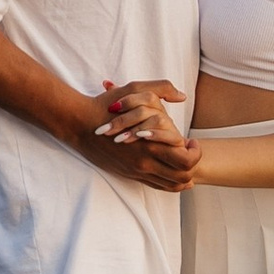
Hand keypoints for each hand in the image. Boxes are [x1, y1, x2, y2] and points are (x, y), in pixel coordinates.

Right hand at [74, 80, 197, 192]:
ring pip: (170, 185)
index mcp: (150, 144)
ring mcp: (136, 170)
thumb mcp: (134, 90)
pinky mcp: (128, 174)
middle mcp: (145, 162)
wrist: (78, 124)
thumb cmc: (106, 105)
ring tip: (185, 162)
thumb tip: (181, 95)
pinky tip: (171, 170)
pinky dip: (168, 182)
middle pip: (182, 176)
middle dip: (192, 166)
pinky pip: (155, 185)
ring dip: (183, 177)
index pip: (185, 160)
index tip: (192, 141)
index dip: (195, 152)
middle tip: (190, 152)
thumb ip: (161, 88)